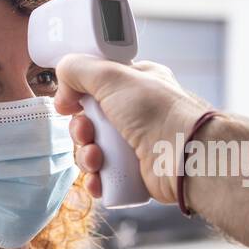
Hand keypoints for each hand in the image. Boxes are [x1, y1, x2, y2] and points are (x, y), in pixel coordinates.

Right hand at [54, 55, 212, 203]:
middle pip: (90, 120)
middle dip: (80, 130)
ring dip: (86, 156)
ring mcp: (137, 143)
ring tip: (96, 160)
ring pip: (94, 149)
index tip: (67, 102)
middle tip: (86, 133)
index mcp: (136, 84)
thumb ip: (79, 68)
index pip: (97, 84)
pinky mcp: (137, 173)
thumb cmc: (157, 112)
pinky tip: (98, 180)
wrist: (187, 157)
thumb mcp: (113, 75)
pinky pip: (105, 177)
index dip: (78, 94)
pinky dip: (97, 180)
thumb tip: (62, 81)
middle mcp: (137, 113)